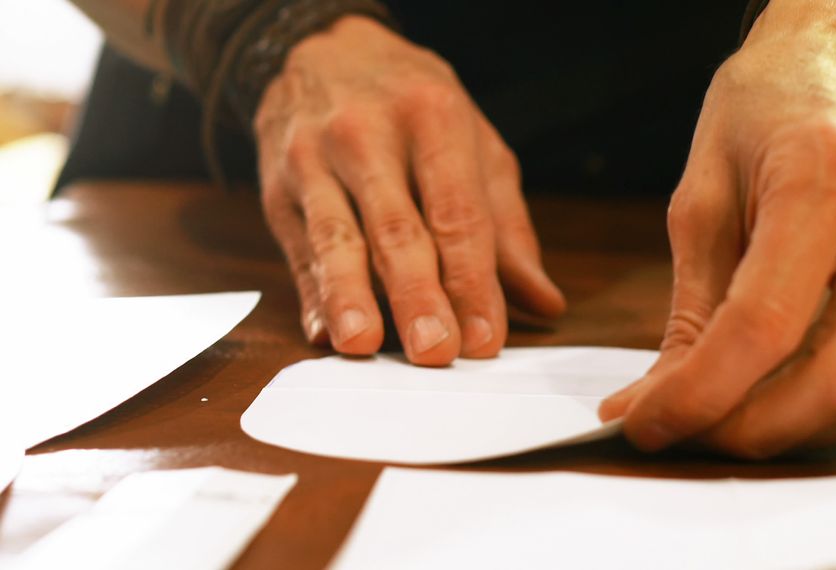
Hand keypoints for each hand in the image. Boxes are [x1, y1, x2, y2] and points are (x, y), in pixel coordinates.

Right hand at [254, 16, 564, 364]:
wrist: (324, 51)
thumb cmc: (413, 106)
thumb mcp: (475, 144)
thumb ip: (506, 227)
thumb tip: (542, 302)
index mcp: (432, 119)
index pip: (457, 213)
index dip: (472, 281)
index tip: (485, 339)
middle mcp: (368, 135)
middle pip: (397, 228)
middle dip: (416, 293)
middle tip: (435, 351)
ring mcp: (313, 159)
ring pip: (334, 236)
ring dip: (349, 295)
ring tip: (363, 343)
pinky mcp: (276, 188)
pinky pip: (297, 247)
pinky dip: (310, 292)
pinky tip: (323, 330)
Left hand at [599, 0, 835, 456]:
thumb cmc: (764, 106)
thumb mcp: (702, 195)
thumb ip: (691, 306)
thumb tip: (664, 398)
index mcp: (826, 176)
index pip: (763, 328)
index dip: (697, 395)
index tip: (643, 423)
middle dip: (749, 430)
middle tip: (683, 429)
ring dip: (790, 425)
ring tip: (724, 411)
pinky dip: (826, 396)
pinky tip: (776, 381)